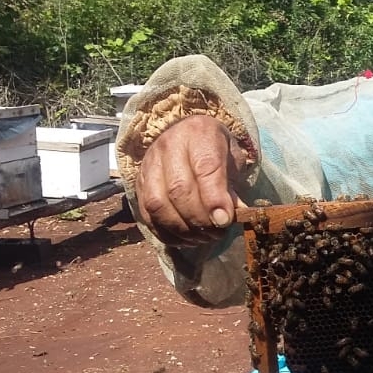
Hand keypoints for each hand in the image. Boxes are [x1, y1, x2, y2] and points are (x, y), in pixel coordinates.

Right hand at [134, 115, 249, 245]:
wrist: (185, 133)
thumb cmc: (215, 149)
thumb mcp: (232, 159)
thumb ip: (233, 186)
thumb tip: (232, 217)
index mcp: (199, 133)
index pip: (205, 168)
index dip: (214, 199)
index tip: (225, 221)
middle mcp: (170, 146)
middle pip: (178, 189)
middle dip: (200, 219)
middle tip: (217, 233)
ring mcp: (149, 165)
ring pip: (158, 204)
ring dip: (182, 229)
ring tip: (203, 238)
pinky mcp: (138, 183)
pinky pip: (146, 214)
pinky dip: (166, 233)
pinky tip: (185, 239)